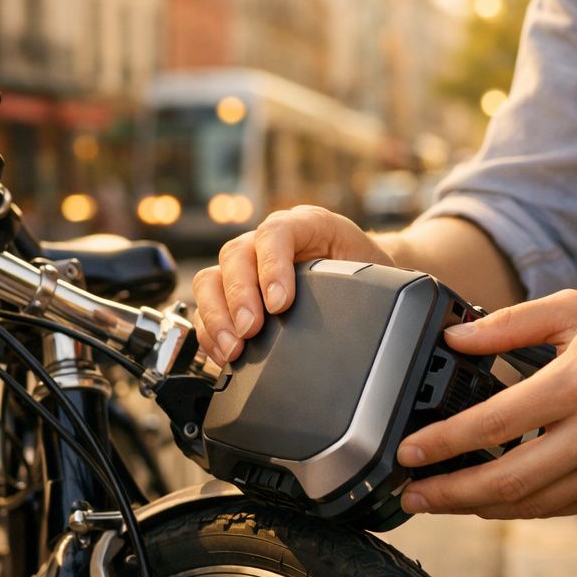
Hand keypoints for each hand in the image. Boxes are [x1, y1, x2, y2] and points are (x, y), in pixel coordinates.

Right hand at [191, 205, 393, 363]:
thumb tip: (354, 317)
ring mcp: (247, 264)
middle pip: (235, 255)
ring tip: (233, 349)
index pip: (275, 233)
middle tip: (250, 330)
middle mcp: (268, 240)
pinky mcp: (233, 290)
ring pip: (211, 278)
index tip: (280, 304)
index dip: (272, 267)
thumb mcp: (369, 268)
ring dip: (217, 316)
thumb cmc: (365, 266)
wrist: (364, 273)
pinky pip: (207, 305)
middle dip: (239, 297)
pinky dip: (210, 331)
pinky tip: (222, 353)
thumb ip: (360, 283)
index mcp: (304, 224)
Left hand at [397, 290, 576, 518]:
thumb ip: (510, 324)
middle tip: (410, 494)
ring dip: (477, 506)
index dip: (445, 442)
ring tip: (438, 500)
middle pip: (508, 479)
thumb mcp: (575, 308)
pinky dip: (518, 506)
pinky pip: (558, 507)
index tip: (408, 452)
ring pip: (531, 503)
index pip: (496, 423)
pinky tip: (487, 497)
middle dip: (449, 493)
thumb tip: (455, 338)